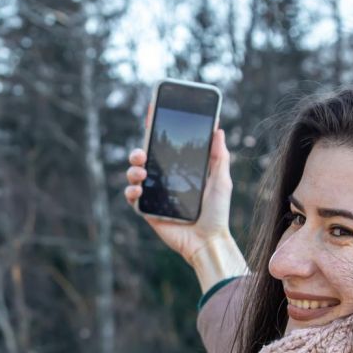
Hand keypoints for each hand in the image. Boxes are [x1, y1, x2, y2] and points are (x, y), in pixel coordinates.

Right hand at [124, 101, 234, 263]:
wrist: (208, 240)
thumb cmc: (217, 212)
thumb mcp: (221, 180)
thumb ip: (219, 156)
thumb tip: (217, 129)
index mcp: (180, 169)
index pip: (165, 145)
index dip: (156, 128)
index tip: (152, 111)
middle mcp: (165, 179)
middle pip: (144, 158)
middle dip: (138, 150)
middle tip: (143, 152)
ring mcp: (154, 195)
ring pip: (134, 175)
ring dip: (133, 170)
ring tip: (142, 173)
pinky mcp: (147, 211)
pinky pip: (132, 197)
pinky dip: (131, 191)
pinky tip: (138, 189)